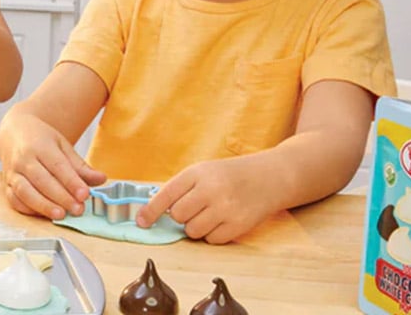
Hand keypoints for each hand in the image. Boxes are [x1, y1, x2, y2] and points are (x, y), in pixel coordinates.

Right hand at [0, 112, 106, 219]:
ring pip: (25, 191)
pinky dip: (28, 209)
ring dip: (43, 205)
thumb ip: (81, 166)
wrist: (14, 133)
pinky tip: (43, 214)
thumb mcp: (63, 146)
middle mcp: (23, 159)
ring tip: (61, 215)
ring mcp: (12, 172)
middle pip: (42, 180)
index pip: (58, 166)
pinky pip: (14, 199)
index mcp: (40, 145)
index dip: (71, 182)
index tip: (85, 194)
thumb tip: (101, 179)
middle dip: (61, 197)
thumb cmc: (41, 140)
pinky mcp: (6, 184)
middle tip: (78, 209)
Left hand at [135, 157, 276, 243]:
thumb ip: (180, 188)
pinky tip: (222, 220)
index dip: (150, 211)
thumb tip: (152, 210)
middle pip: (177, 216)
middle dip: (181, 216)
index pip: (166, 195)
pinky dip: (212, 234)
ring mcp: (226, 208)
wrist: (269, 177)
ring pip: (192, 231)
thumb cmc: (229, 175)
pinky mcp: (238, 224)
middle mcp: (211, 189)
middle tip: (194, 208)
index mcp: (198, 172)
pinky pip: (211, 240)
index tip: (141, 222)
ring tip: (209, 214)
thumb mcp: (203, 171)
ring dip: (196, 227)